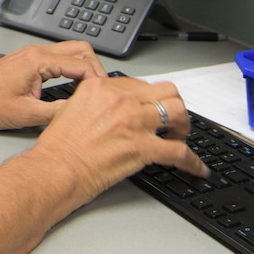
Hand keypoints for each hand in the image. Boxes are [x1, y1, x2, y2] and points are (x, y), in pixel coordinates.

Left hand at [0, 41, 106, 128]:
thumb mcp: (26, 114)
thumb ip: (57, 112)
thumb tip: (80, 112)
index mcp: (38, 61)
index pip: (80, 64)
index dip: (97, 80)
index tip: (103, 95)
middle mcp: (36, 52)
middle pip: (80, 49)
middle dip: (95, 68)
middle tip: (101, 89)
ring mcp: (32, 54)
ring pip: (70, 51)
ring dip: (84, 67)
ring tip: (91, 88)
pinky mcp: (29, 60)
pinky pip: (59, 58)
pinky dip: (72, 68)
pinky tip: (74, 84)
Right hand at [33, 75, 209, 203]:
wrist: (56, 169)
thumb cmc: (59, 147)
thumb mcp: (70, 108)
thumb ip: (94, 101)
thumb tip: (110, 107)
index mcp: (102, 88)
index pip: (139, 84)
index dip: (148, 98)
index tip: (149, 108)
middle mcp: (121, 100)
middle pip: (165, 91)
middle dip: (173, 104)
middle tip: (171, 119)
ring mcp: (134, 123)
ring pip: (178, 112)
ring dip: (184, 125)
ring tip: (180, 136)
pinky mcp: (143, 148)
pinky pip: (180, 152)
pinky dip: (193, 162)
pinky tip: (196, 168)